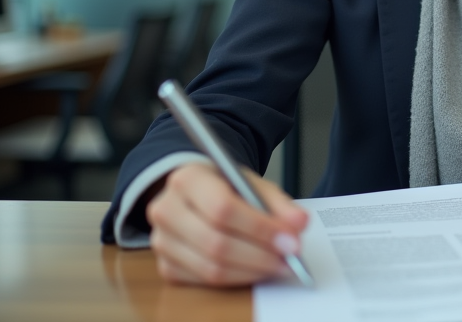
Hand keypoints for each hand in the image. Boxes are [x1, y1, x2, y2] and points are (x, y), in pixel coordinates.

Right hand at [145, 162, 308, 286]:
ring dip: (253, 271)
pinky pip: (205, 281)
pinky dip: (238, 279)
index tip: (291, 239)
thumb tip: (299, 224)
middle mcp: (166, 209)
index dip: (259, 228)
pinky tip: (258, 270)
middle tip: (290, 257)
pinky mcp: (166, 266)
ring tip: (280, 265)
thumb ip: (278, 203)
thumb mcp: (253, 183)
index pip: (222, 208)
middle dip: (260, 254)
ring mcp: (162, 241)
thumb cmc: (225, 187)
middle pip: (215, 242)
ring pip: (211, 268)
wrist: (196, 194)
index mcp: (187, 179)